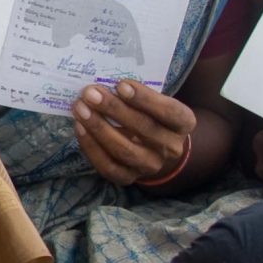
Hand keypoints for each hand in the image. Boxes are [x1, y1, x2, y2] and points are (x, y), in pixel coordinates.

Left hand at [73, 80, 195, 185]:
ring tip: (80, 108)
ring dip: (98, 127)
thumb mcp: (155, 102)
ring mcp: (151, 166)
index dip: (145, 99)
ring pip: (124, 149)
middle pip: (143, 128)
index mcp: (183, 123)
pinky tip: (79, 127)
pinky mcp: (129, 178)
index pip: (168, 111)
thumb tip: (105, 84)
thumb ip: (138, 94)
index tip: (121, 85)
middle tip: (91, 93)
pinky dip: (91, 146)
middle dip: (113, 109)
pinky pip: (108, 166)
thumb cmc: (152, 115)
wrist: (156, 150)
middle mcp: (171, 147)